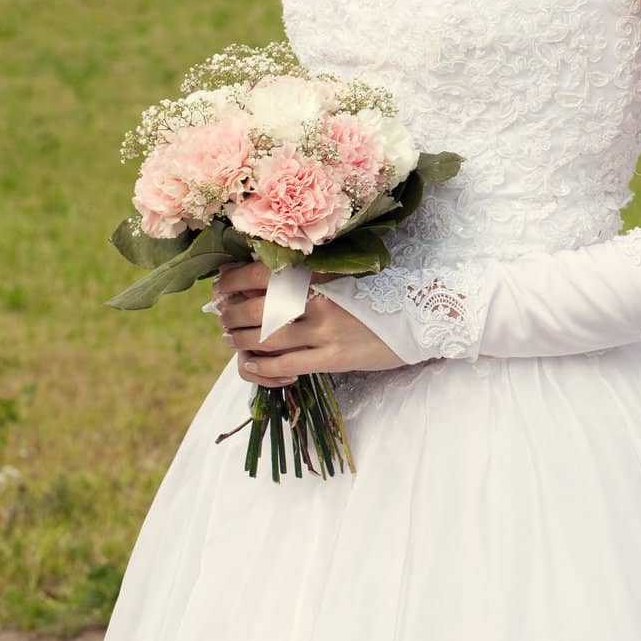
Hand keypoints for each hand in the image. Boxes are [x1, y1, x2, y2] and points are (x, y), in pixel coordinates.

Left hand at [211, 261, 408, 384]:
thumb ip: (309, 275)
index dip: (232, 280)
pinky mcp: (333, 358)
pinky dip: (262, 368)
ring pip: (265, 338)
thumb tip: (264, 279)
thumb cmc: (380, 294)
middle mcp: (318, 299)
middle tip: (220, 316)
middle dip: (229, 314)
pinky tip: (253, 365)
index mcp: (320, 272)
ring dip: (240, 340)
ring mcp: (325, 330)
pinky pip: (285, 366)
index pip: (262, 272)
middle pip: (255, 307)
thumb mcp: (343, 275)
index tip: (219, 286)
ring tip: (231, 339)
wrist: (421, 318)